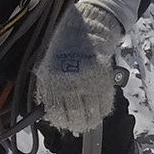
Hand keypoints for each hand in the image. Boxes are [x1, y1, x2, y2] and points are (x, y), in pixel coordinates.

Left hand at [33, 0, 122, 133]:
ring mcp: (87, 82)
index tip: (65, 124)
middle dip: (78, 124)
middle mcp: (68, 83)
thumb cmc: (66, 47)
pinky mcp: (102, 79)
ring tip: (91, 120)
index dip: (62, 121)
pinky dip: (103, 109)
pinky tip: (100, 109)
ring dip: (91, 119)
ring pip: (91, 112)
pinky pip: (104, 102)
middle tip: (80, 126)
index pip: (56, 112)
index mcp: (52, 81)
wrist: (87, 28)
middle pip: (74, 115)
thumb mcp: (50, 66)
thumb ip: (49, 88)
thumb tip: (49, 111)